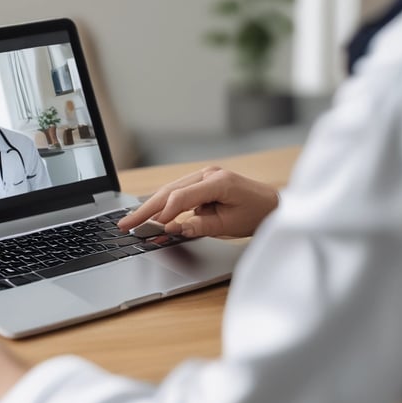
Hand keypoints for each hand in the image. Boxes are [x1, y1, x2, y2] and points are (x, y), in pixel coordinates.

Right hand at [118, 166, 278, 238]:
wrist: (275, 206)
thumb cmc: (258, 214)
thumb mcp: (229, 226)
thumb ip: (200, 226)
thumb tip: (175, 228)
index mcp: (217, 181)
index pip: (181, 196)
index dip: (165, 213)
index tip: (153, 227)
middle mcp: (208, 174)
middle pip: (169, 191)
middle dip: (146, 209)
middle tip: (126, 224)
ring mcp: (205, 176)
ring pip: (170, 190)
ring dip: (151, 206)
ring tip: (132, 220)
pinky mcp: (203, 183)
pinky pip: (178, 193)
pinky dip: (163, 204)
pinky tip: (151, 215)